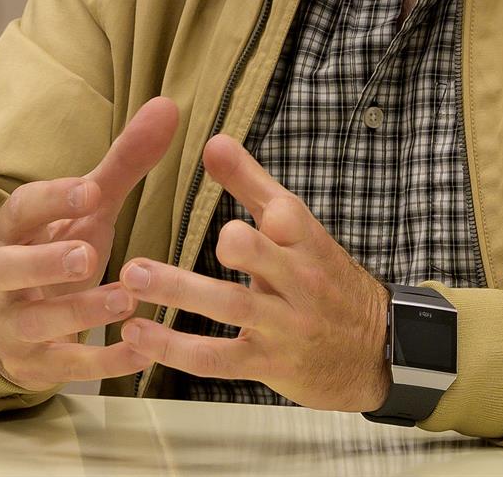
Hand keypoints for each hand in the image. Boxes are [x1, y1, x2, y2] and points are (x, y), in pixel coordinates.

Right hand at [0, 96, 179, 390]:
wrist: (16, 328)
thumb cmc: (57, 252)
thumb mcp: (87, 212)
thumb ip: (123, 164)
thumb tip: (167, 106)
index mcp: (11, 232)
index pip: (21, 210)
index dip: (52, 200)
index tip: (91, 190)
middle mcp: (2, 278)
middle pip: (10, 269)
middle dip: (46, 263)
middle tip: (87, 254)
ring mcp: (14, 325)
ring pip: (36, 322)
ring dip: (80, 312)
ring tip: (125, 300)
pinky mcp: (34, 366)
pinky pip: (66, 367)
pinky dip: (104, 362)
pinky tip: (143, 352)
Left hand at [117, 134, 391, 410]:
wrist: (372, 351)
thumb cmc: (322, 277)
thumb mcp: (296, 228)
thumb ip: (252, 183)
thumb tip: (213, 140)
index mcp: (305, 241)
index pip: (285, 213)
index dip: (254, 190)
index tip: (212, 152)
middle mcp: (298, 281)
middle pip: (262, 256)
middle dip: (223, 242)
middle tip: (174, 224)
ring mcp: (283, 324)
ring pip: (233, 306)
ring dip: (180, 290)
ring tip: (130, 276)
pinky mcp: (267, 363)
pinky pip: (218, 357)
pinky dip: (175, 348)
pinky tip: (137, 334)